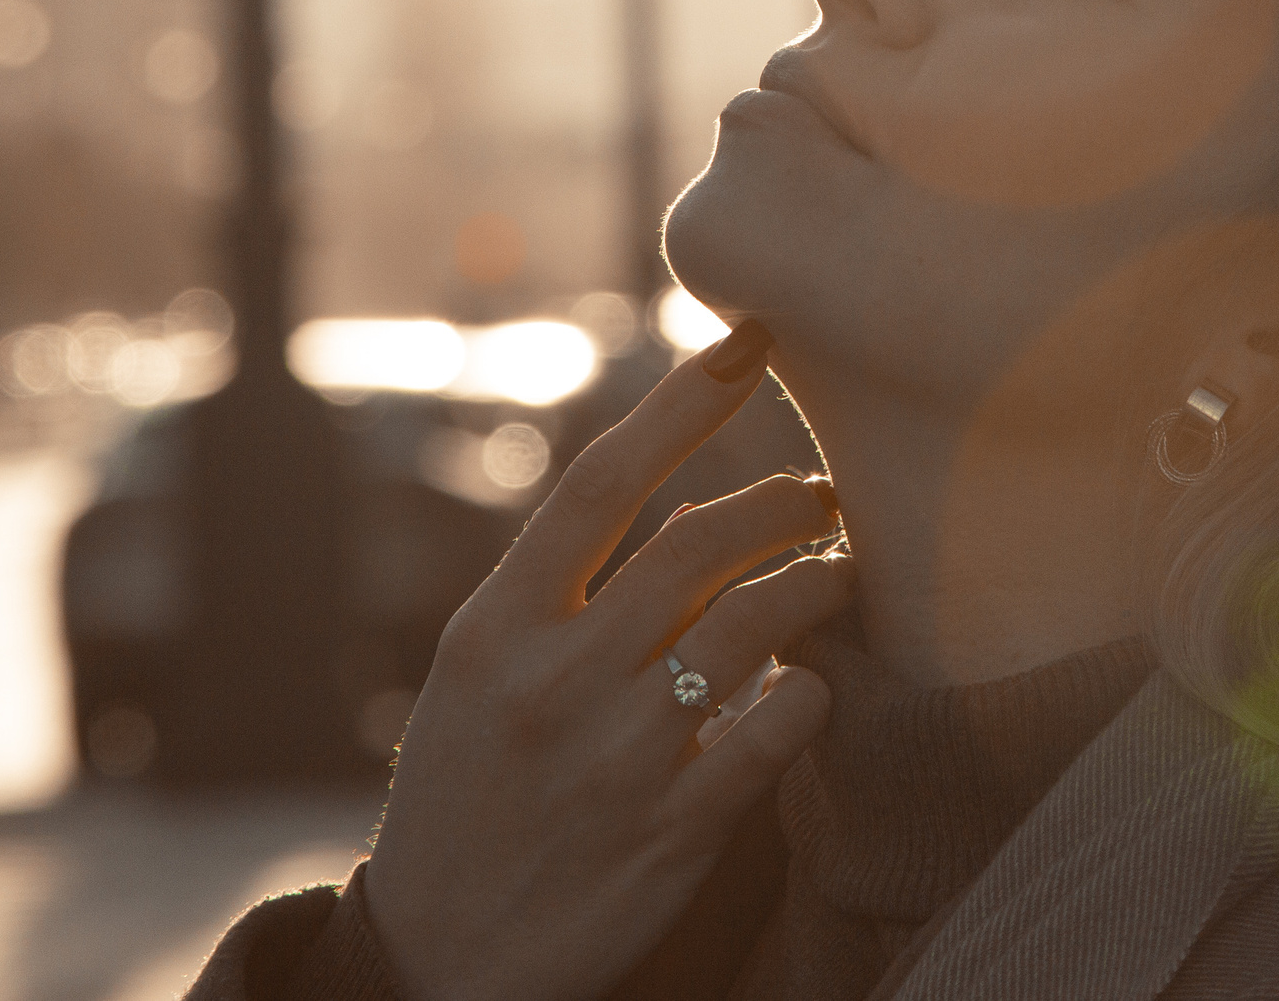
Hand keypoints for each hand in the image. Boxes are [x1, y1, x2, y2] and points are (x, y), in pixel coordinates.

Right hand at [362, 326, 848, 1000]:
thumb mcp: (482, 679)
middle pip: (701, 545)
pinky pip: (780, 727)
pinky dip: (813, 691)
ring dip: (818, 584)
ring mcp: (617, 758)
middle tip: (824, 498)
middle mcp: (554, 682)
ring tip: (837, 577)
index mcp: (495, 628)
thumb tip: (687, 511)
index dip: (682, 403)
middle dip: (784, 502)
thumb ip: (570, 594)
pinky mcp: (674, 832)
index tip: (749, 341)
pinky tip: (813, 685)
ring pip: (758, 624)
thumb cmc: (472, 795)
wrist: (440, 962)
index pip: (600, 485)